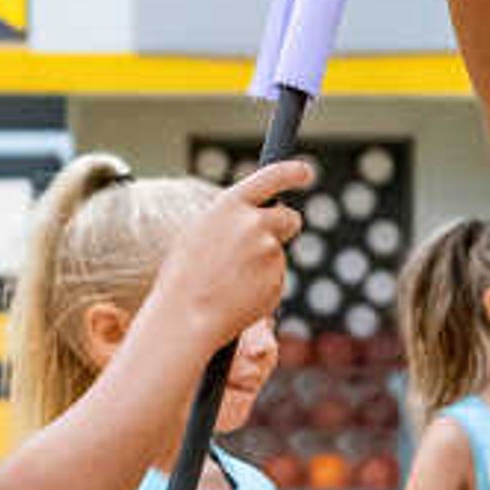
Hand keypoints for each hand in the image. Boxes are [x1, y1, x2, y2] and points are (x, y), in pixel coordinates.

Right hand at [163, 159, 312, 348]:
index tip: (305, 172)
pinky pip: (275, 280)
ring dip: (263, 265)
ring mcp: (269, 252)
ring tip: (231, 281)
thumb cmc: (183, 276)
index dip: (293, 172)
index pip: (272, 176)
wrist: (184, 317)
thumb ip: (229, 219)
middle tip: (264, 244)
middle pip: (290, 218)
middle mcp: (255, 223)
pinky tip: (238, 295)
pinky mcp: (277, 280)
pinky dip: (262, 287)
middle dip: (285, 227)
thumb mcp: (199, 233)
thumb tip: (253, 217)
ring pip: (277, 255)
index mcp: (230, 205)